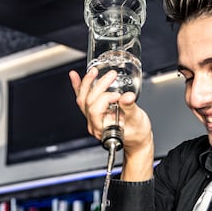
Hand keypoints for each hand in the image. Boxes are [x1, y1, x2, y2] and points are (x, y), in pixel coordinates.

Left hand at [69, 67, 153, 181]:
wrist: (136, 139)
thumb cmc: (137, 134)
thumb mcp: (137, 120)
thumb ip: (130, 107)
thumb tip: (127, 97)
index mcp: (103, 128)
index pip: (96, 109)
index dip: (105, 98)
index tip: (119, 95)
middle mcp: (94, 124)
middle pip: (89, 102)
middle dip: (99, 86)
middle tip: (111, 75)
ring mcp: (92, 118)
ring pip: (82, 100)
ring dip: (85, 84)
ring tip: (92, 72)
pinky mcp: (94, 112)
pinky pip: (82, 100)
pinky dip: (78, 87)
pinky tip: (74, 76)